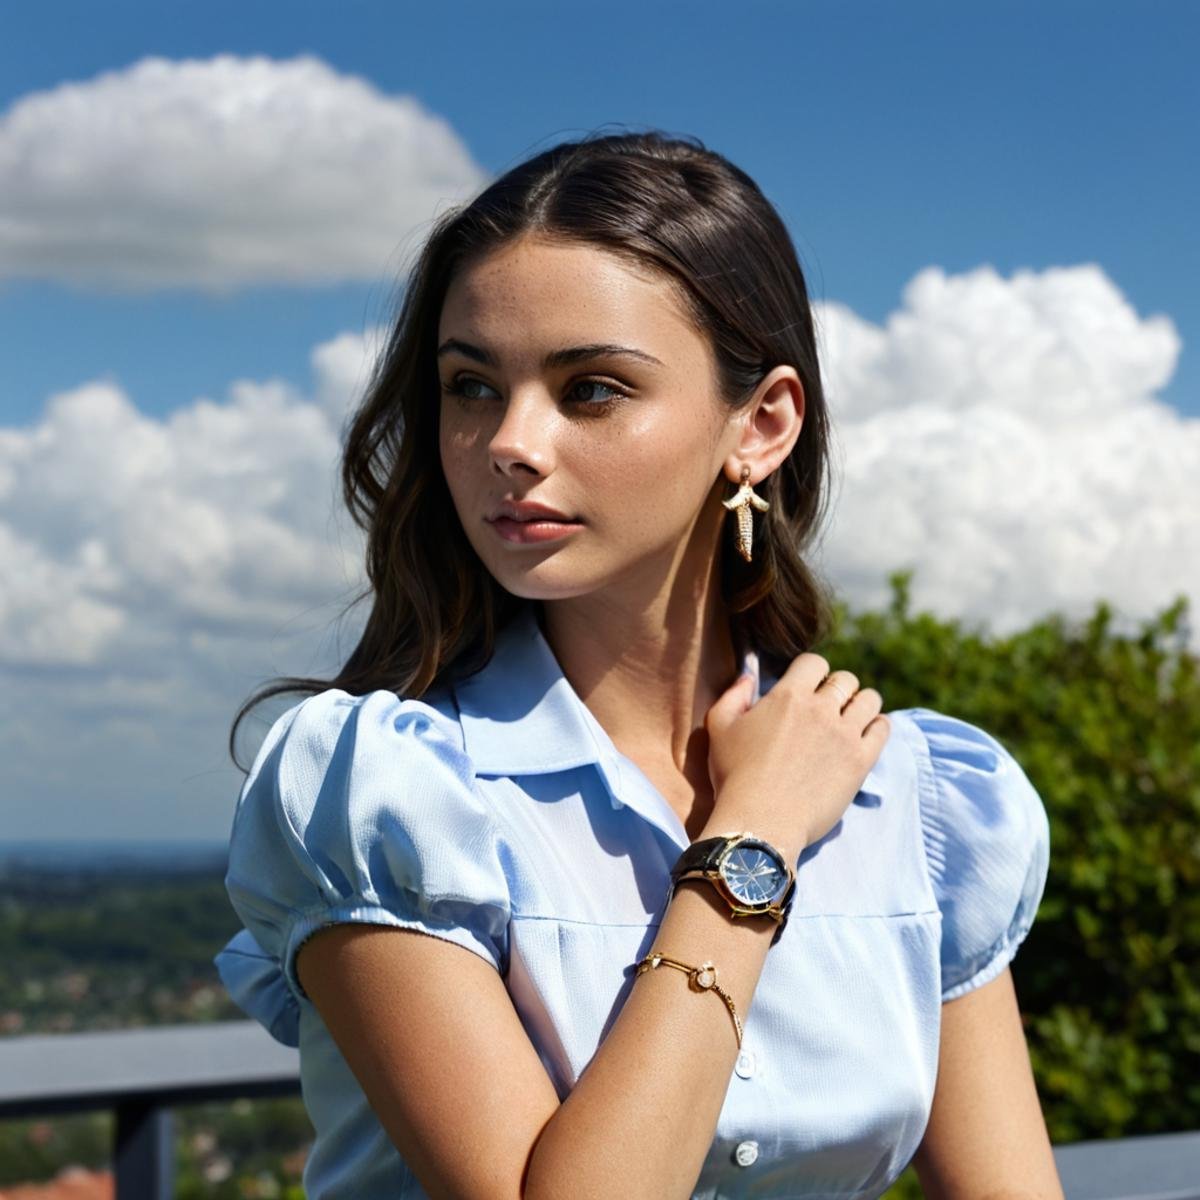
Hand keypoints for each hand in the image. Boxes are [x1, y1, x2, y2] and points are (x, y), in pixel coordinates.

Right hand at [701, 655, 889, 854]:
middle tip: (827, 707)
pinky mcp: (860, 761)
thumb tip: (748, 677)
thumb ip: (734, 695)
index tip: (806, 687)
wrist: (760, 822)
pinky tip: (865, 733)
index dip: (811, 672)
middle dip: (836, 688)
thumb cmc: (734, 776)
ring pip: (869, 700)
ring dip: (860, 703)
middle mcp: (821, 708)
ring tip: (850, 718)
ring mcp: (845, 734)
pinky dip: (877, 725)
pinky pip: (882, 729)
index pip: (814, 662)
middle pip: (845, 680)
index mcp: (788, 695)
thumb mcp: (719, 728)